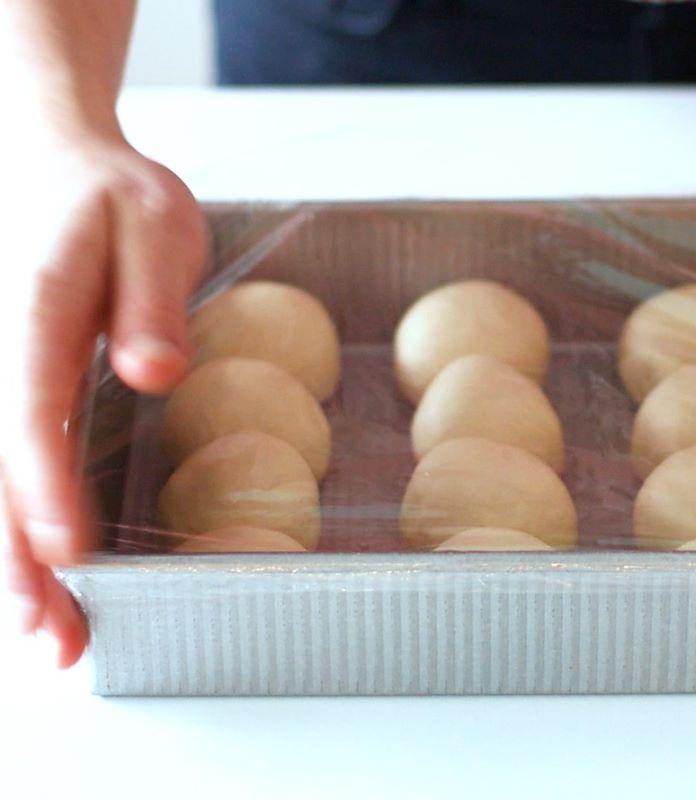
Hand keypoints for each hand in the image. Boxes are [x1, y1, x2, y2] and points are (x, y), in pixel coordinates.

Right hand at [0, 130, 205, 665]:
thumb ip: (151, 300)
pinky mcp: (10, 387)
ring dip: (14, 562)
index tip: (66, 552)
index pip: (31, 409)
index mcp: (36, 310)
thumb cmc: (110, 193)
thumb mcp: (153, 224)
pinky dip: (18, 524)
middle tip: (57, 638)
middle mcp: (0, 353)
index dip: (45, 486)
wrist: (48, 158)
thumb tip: (154, 374)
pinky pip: (8, 461)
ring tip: (52, 637)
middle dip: (21, 560)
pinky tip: (39, 578)